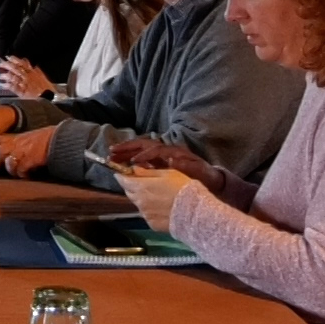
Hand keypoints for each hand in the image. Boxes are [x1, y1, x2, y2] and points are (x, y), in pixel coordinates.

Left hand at [0, 56, 56, 98]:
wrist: (49, 99)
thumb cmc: (47, 90)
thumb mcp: (44, 78)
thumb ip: (38, 72)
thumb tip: (35, 67)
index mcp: (33, 73)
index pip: (23, 63)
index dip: (15, 60)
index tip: (9, 57)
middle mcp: (27, 77)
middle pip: (16, 69)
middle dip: (7, 65)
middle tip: (1, 64)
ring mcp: (24, 84)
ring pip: (13, 77)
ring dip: (6, 76)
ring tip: (1, 75)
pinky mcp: (22, 92)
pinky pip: (13, 87)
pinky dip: (8, 86)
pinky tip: (3, 85)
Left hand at [0, 126, 53, 177]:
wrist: (57, 139)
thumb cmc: (40, 141)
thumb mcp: (23, 139)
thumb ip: (12, 145)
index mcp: (13, 138)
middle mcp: (16, 143)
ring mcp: (23, 151)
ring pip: (8, 162)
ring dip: (9, 170)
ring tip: (14, 173)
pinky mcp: (31, 159)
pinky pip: (22, 169)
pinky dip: (23, 174)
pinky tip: (27, 175)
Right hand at [108, 139, 223, 193]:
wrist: (212, 179)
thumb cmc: (205, 177)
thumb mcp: (200, 172)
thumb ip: (187, 167)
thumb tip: (172, 161)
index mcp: (175, 151)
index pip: (155, 149)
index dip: (143, 155)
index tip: (133, 162)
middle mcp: (167, 149)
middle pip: (144, 144)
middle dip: (128, 147)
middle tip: (112, 152)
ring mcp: (163, 154)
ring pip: (141, 149)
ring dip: (127, 151)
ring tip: (112, 155)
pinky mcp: (161, 161)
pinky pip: (143, 157)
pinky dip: (132, 158)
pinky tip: (124, 164)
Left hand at [115, 168, 198, 233]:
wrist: (194, 212)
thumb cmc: (182, 188)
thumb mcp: (167, 174)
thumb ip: (148, 172)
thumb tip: (134, 169)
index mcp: (141, 187)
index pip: (123, 180)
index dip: (121, 175)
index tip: (121, 172)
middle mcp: (139, 201)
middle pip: (129, 192)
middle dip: (131, 186)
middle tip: (139, 182)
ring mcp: (145, 214)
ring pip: (138, 203)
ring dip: (141, 198)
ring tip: (155, 195)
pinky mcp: (151, 224)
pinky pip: (147, 214)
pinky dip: (150, 209)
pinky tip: (161, 208)